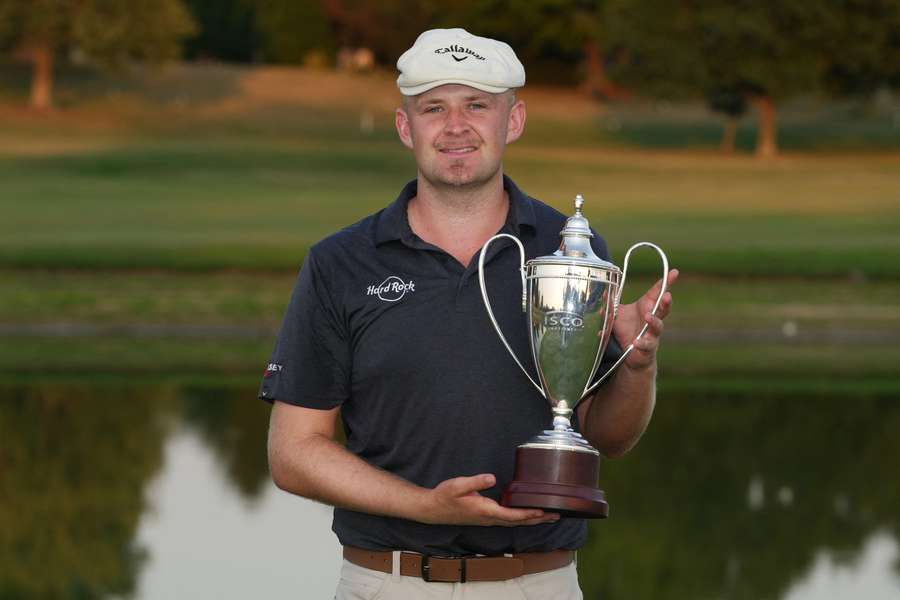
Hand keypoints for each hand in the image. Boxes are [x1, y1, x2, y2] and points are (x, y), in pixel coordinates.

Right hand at [421, 474, 559, 526]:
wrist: (433, 509)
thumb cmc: (445, 496)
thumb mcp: (458, 485)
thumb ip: (476, 482)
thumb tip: (491, 478)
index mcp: (486, 511)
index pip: (512, 515)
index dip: (529, 514)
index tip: (544, 511)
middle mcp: (490, 518)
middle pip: (519, 522)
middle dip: (538, 519)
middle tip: (557, 515)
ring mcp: (488, 520)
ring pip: (515, 522)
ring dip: (533, 520)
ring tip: (549, 516)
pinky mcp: (487, 518)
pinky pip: (509, 520)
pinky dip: (522, 518)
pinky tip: (527, 514)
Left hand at [613, 269, 678, 369]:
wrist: (630, 355)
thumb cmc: (627, 331)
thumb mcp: (617, 315)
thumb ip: (611, 304)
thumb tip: (604, 291)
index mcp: (646, 307)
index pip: (657, 292)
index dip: (667, 282)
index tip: (674, 272)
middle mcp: (652, 319)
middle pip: (663, 308)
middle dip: (666, 302)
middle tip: (667, 295)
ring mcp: (652, 334)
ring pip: (658, 326)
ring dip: (654, 321)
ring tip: (647, 316)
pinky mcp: (648, 347)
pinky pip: (647, 344)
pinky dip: (642, 343)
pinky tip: (636, 342)